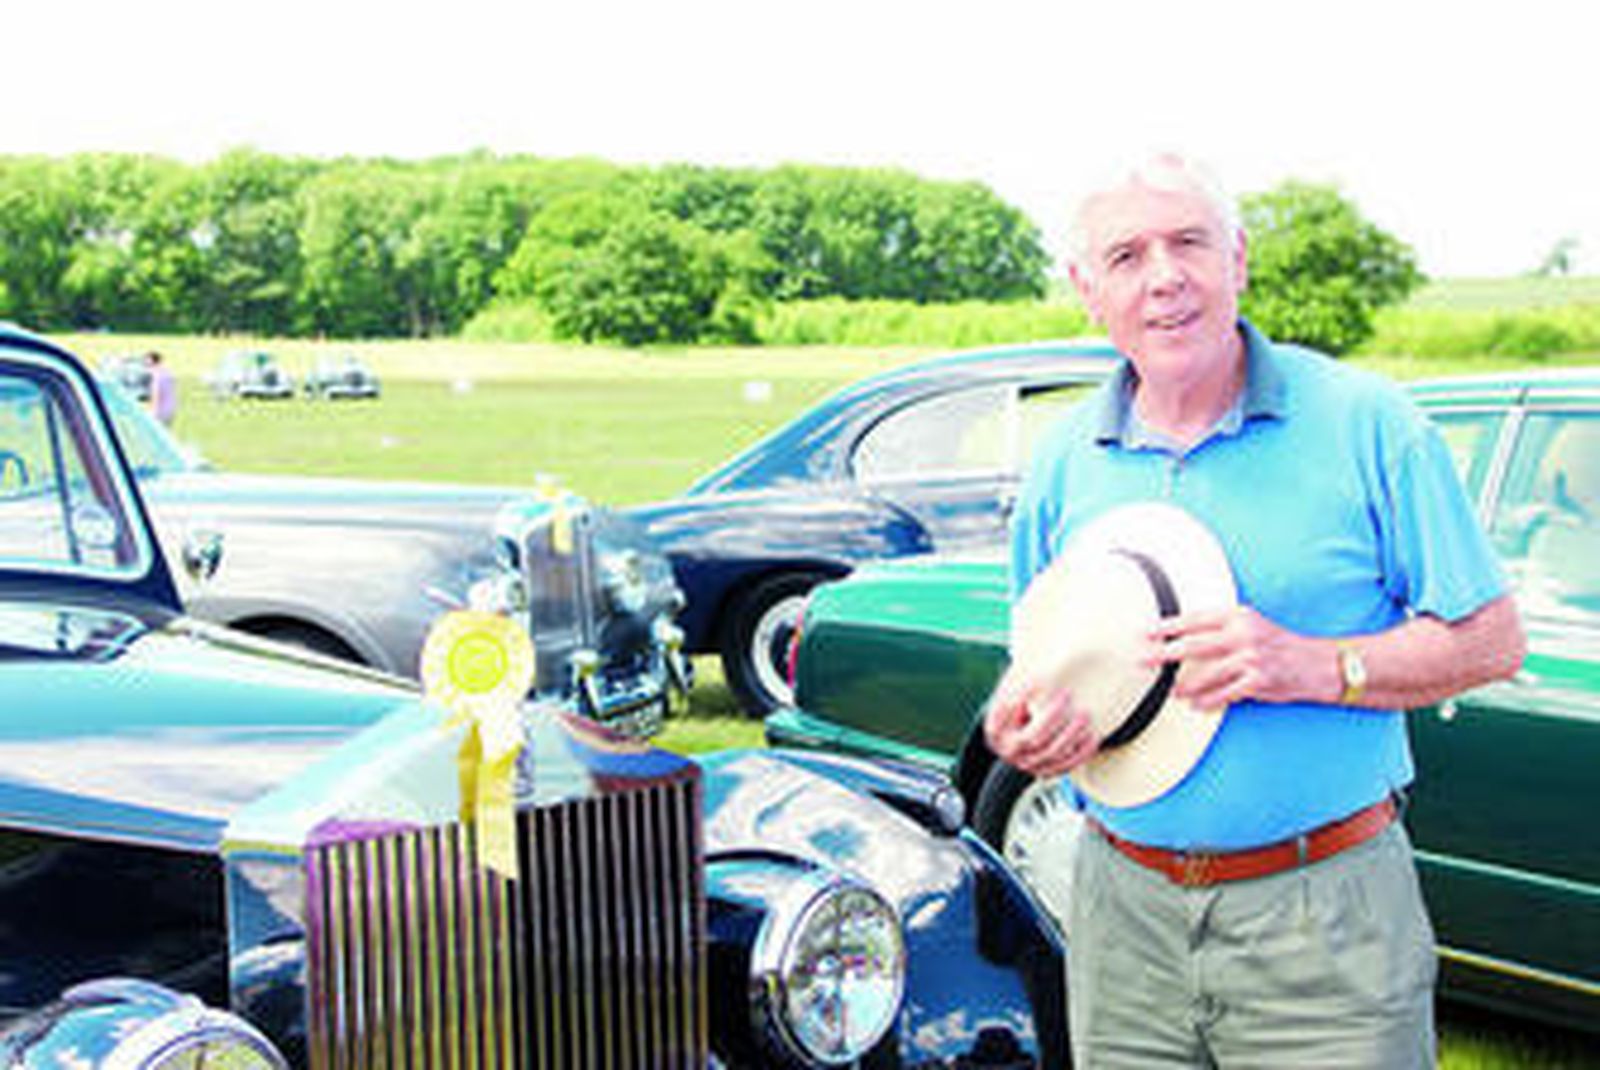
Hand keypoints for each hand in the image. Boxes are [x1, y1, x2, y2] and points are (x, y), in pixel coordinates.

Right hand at [983, 667, 1099, 777]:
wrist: (1028, 720)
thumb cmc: (1023, 696)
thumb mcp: (1017, 685)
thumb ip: (1022, 680)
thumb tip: (1038, 666)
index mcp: (995, 730)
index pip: (1010, 718)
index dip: (1029, 702)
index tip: (1053, 688)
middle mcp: (1008, 751)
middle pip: (1031, 739)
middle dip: (1052, 718)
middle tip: (1068, 697)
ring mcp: (1027, 764)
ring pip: (1051, 754)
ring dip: (1070, 734)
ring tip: (1085, 715)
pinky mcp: (1046, 771)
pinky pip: (1064, 766)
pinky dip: (1080, 753)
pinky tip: (1092, 737)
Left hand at [1148, 606, 1333, 709]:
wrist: (1317, 664)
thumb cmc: (1277, 645)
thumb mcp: (1251, 626)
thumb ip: (1222, 629)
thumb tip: (1183, 637)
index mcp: (1239, 616)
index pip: (1196, 619)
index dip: (1168, 626)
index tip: (1146, 632)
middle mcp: (1244, 635)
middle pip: (1195, 644)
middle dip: (1165, 653)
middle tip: (1142, 659)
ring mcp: (1252, 658)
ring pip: (1207, 674)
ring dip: (1186, 685)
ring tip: (1171, 691)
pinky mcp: (1259, 681)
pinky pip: (1224, 694)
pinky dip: (1207, 701)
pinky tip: (1195, 705)